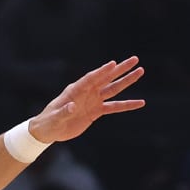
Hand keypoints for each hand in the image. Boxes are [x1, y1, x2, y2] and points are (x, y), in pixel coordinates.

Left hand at [27, 57, 144, 143]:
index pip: (91, 78)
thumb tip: (72, 106)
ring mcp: (93, 100)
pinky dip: (127, 105)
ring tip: (140, 72)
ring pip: (113, 89)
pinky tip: (140, 102)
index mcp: (76, 90)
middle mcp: (87, 92)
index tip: (113, 63)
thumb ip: (64, 111)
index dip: (102, 71)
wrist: (50, 130)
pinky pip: (114, 107)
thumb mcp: (55, 118)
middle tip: (135, 59)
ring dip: (127, 81)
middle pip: (106, 78)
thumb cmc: (49, 122)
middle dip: (120, 69)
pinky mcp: (96, 111)